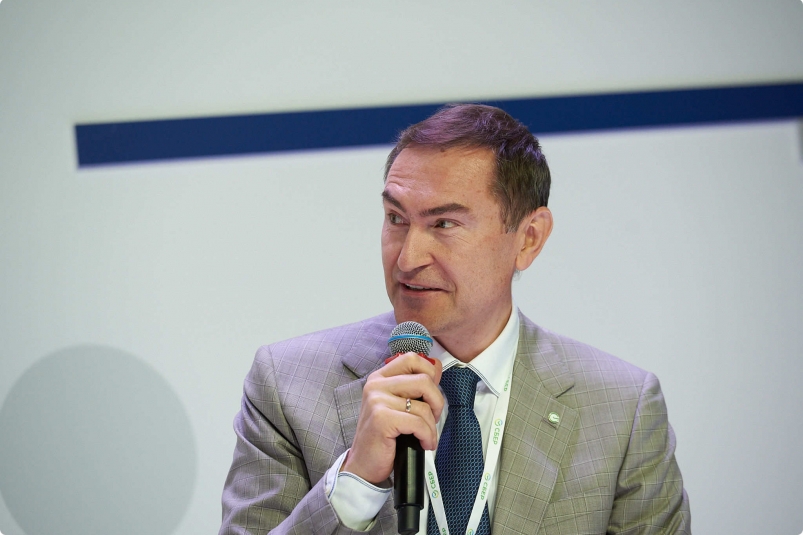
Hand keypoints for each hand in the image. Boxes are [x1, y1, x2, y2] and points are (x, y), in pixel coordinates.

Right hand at [341, 352, 442, 484]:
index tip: (431, 393)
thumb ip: (415, 386)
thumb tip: (437, 367)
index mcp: (380, 378)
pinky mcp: (381, 418)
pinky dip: (427, 436)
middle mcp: (376, 385)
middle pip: (424, 380)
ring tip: (425, 436)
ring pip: (423, 406)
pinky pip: (418, 423)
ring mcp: (377, 400)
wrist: (363, 465)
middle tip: (432, 419)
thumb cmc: (382, 437)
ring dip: (431, 426)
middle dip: (436, 402)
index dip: (430, 373)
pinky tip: (423, 444)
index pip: (412, 358)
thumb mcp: (398, 405)